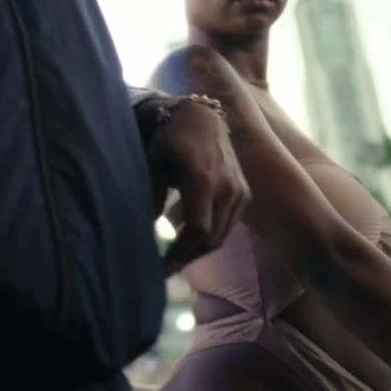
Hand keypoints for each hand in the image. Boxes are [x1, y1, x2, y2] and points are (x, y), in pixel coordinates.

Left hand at [148, 101, 249, 276]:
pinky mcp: (244, 194)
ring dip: (198, 251)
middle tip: (164, 269)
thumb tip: (145, 228)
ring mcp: (239, 191)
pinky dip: (210, 237)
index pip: (198, 228)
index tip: (162, 267)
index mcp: (201, 179)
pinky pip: (228, 225)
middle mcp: (226, 187)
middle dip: (187, 257)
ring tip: (174, 260)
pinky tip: (190, 242)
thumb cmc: (170, 140)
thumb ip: (151, 194)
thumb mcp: (153, 162)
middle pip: (210, 238)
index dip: (180, 252)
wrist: (202, 121)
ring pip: (221, 235)